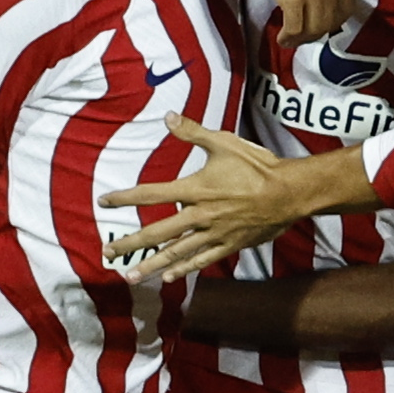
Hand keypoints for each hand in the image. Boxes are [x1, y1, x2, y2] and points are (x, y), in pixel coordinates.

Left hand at [99, 114, 315, 281]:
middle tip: (108, 253)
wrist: (288, 192)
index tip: (105, 201)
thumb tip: (168, 116)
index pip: (151, 193)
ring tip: (131, 276)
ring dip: (151, 264)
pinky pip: (202, 260)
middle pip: (157, 232)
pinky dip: (184, 268)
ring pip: (176, 252)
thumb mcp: (224, 143)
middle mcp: (199, 215)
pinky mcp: (229, 244)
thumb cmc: (257, 166)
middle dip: (130, 244)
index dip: (125, 198)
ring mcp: (214, 233)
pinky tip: (169, 276)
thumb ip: (193, 132)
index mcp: (195, 189)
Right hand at [235, 0, 354, 46]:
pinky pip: (295, 28)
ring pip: (314, 29)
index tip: (319, 27)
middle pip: (330, 23)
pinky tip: (282, 37)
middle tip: (301, 36)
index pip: (346, 10)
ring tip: (290, 38)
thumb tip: (322, 9)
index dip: (332, 24)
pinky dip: (289, 38)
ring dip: (301, 39)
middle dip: (315, 34)